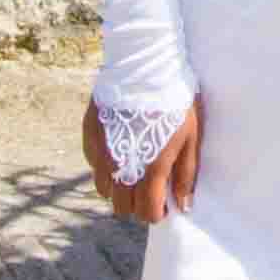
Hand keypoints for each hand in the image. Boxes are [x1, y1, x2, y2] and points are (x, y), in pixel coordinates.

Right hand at [83, 95, 204, 222]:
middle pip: (122, 206)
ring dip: (118, 187)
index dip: (155, 213)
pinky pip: (93, 164)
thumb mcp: (190, 137)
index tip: (162, 204)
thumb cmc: (175, 102)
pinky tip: (119, 149)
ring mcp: (102, 152)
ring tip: (132, 169)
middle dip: (136, 203)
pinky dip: (105, 165)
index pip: (146, 212)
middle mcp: (122, 166)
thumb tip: (183, 206)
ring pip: (104, 189)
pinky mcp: (89, 136)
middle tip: (148, 188)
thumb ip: (185, 175)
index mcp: (150, 169)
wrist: (144, 66)